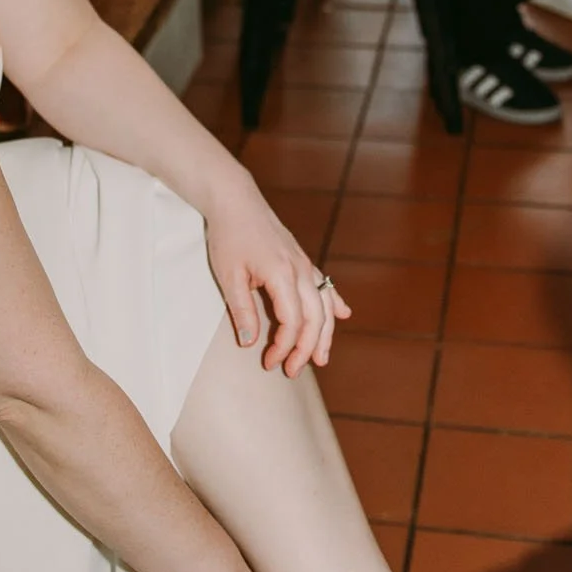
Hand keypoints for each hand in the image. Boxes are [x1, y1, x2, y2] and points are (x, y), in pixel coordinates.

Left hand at [205, 175, 349, 374]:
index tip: (269, 362)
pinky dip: (334, 301)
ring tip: (322, 358)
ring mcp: (303, 263)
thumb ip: (242, 310)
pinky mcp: (301, 259)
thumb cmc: (229, 236)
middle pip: (314, 318)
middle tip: (292, 371)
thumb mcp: (229, 276)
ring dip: (325, 333)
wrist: (236, 200)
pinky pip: (324, 284)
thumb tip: (250, 342)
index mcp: (281, 274)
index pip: (292, 322)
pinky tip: (342, 315)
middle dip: (306, 348)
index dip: (283, 347)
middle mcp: (299, 269)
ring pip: (324, 304)